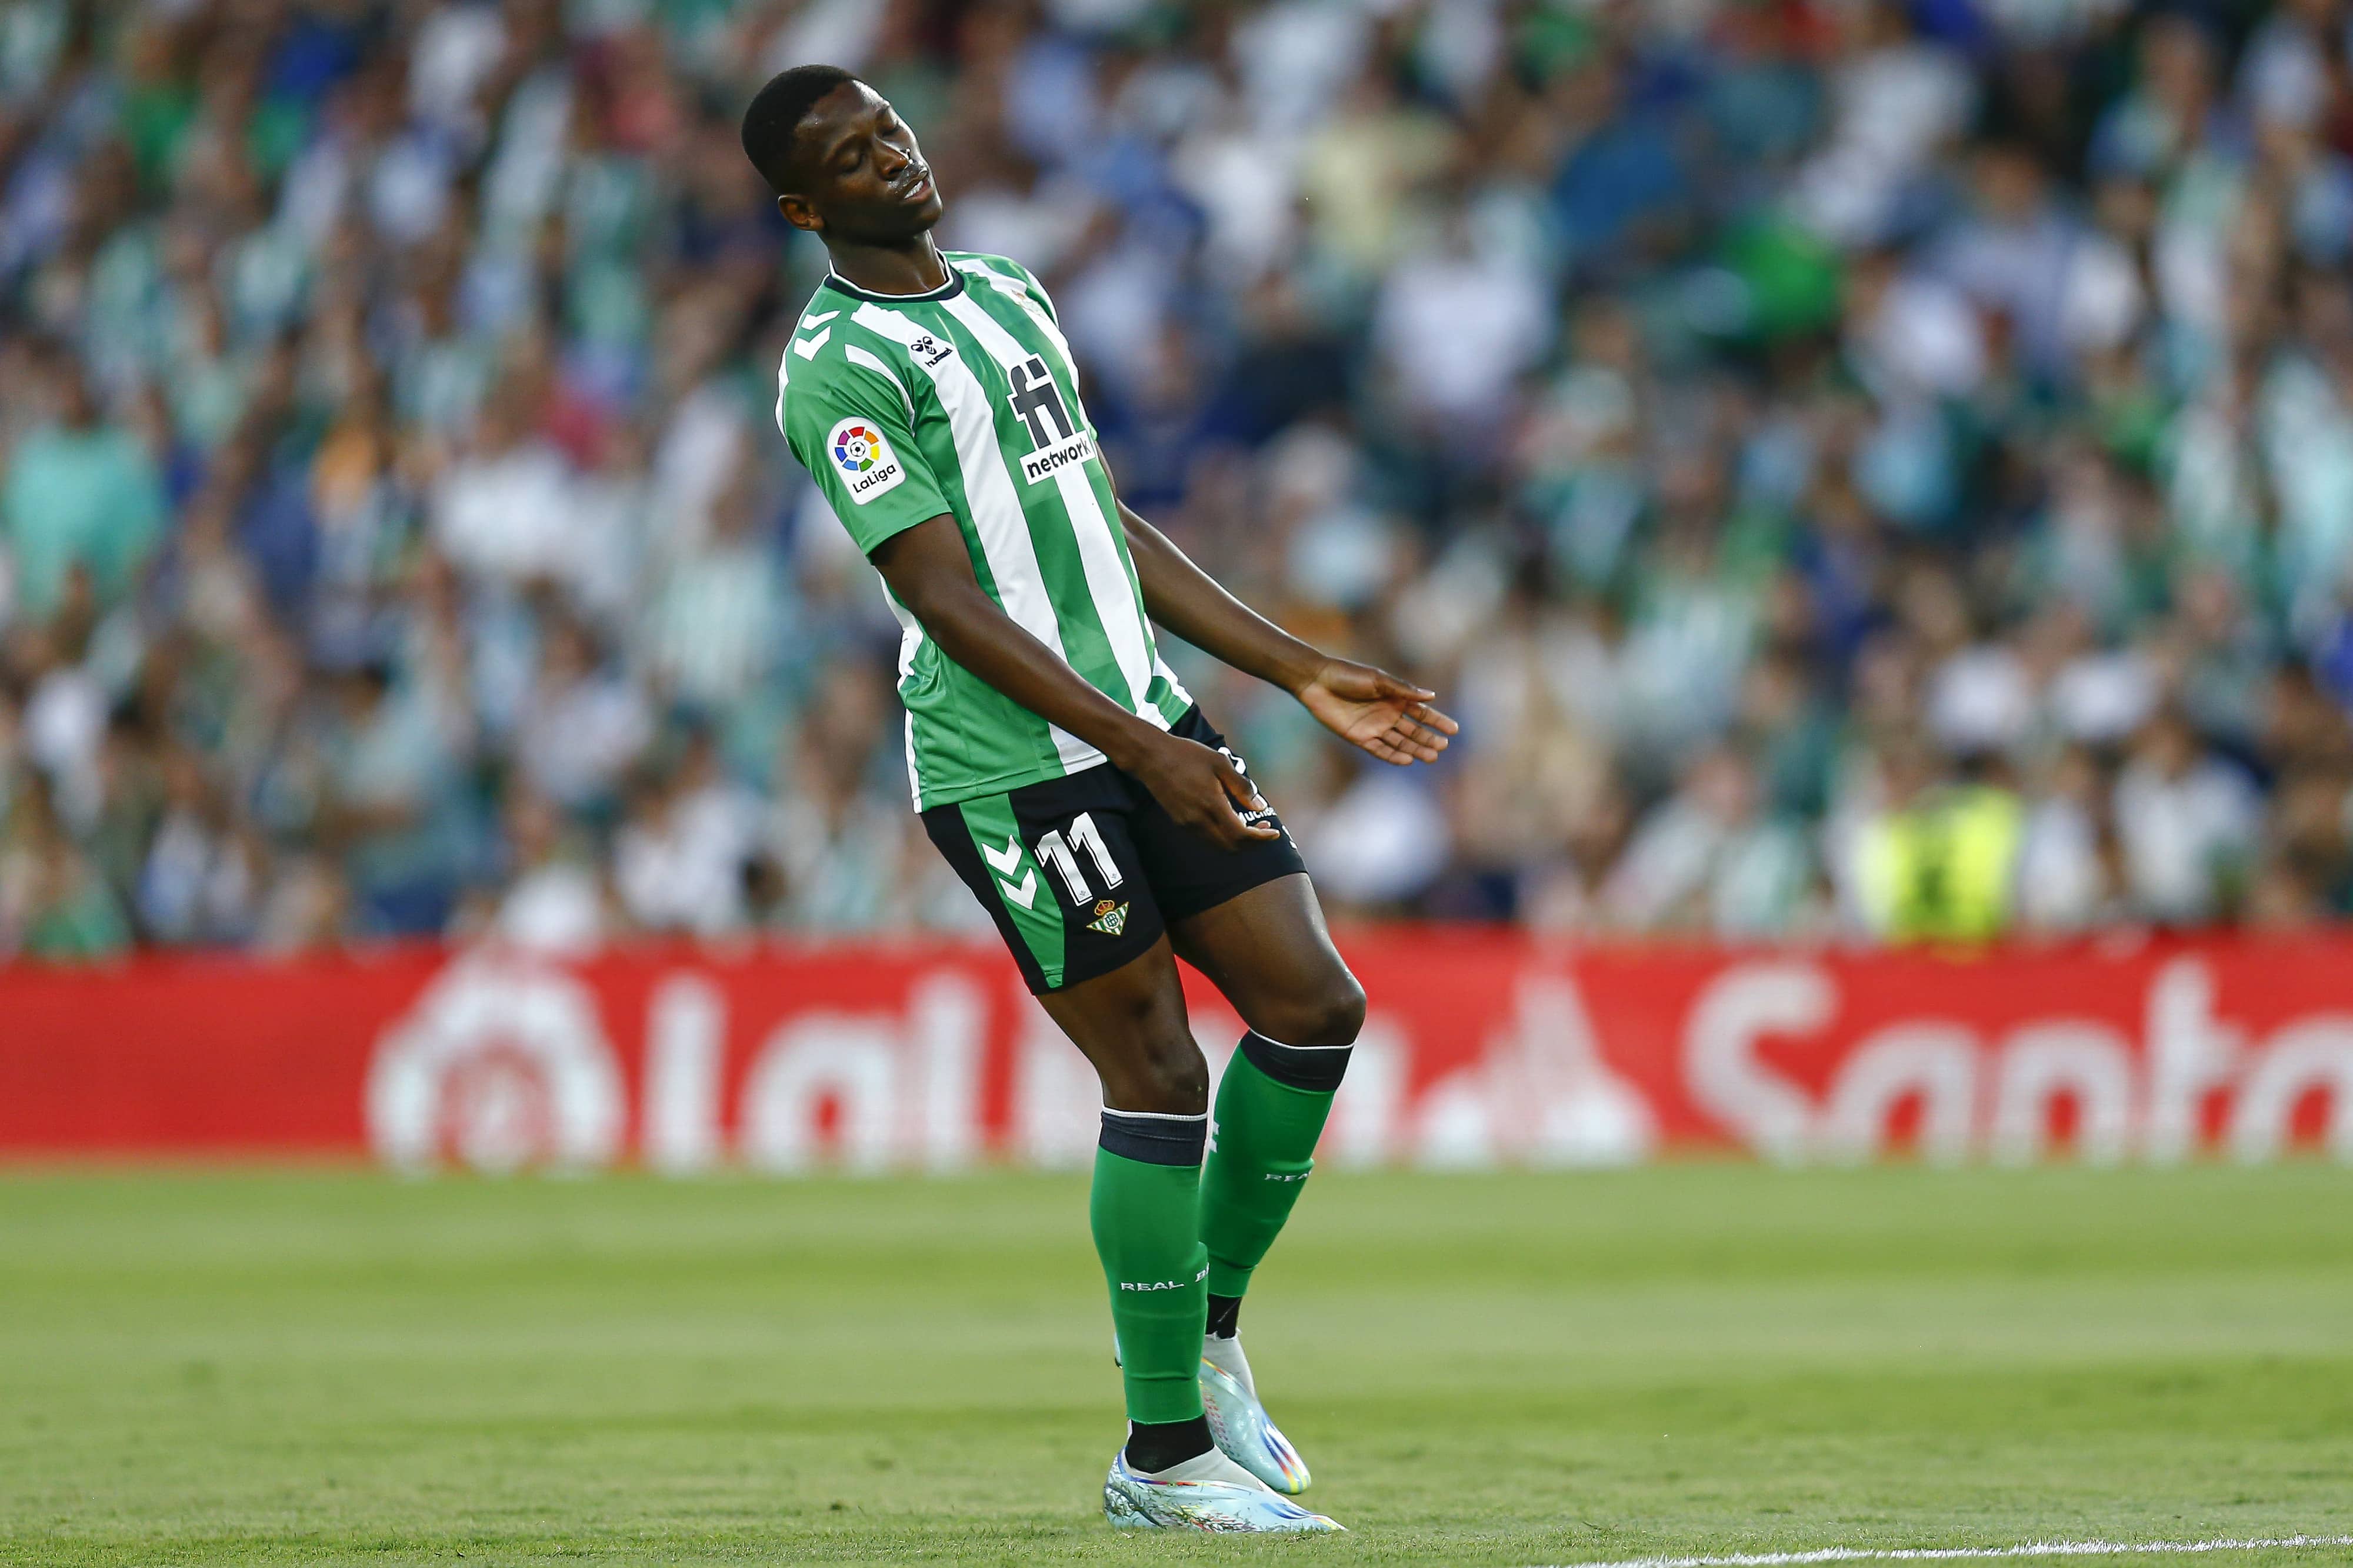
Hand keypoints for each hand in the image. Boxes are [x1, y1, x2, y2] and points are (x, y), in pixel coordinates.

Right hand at [1124, 733, 1280, 850]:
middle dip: (1252, 842)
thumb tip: (1259, 807)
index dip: (1261, 839)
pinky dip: (1223, 835)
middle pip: (1231, 847)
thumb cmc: (1187, 755)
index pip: (1241, 835)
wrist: (1151, 758)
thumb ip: (1241, 786)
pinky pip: (1207, 838)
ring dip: (1237, 840)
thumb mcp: (1220, 763)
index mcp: (1211, 805)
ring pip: (1219, 845)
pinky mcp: (1180, 823)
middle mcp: (1199, 821)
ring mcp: (1188, 824)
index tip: (1273, 833)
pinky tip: (1229, 819)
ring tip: (1249, 823)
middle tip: (1264, 828)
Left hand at [1295, 658, 1457, 764]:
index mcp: (1395, 698)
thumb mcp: (1378, 680)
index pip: (1422, 713)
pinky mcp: (1359, 737)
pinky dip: (1393, 755)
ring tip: (1431, 757)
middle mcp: (1387, 714)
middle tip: (1443, 747)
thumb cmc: (1348, 675)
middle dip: (1428, 739)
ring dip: (1415, 749)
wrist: (1318, 682)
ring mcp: (1374, 727)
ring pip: (1400, 742)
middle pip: (1413, 730)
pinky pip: (1380, 750)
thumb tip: (1431, 696)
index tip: (1454, 730)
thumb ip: (1403, 690)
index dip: (1437, 721)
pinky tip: (1407, 760)